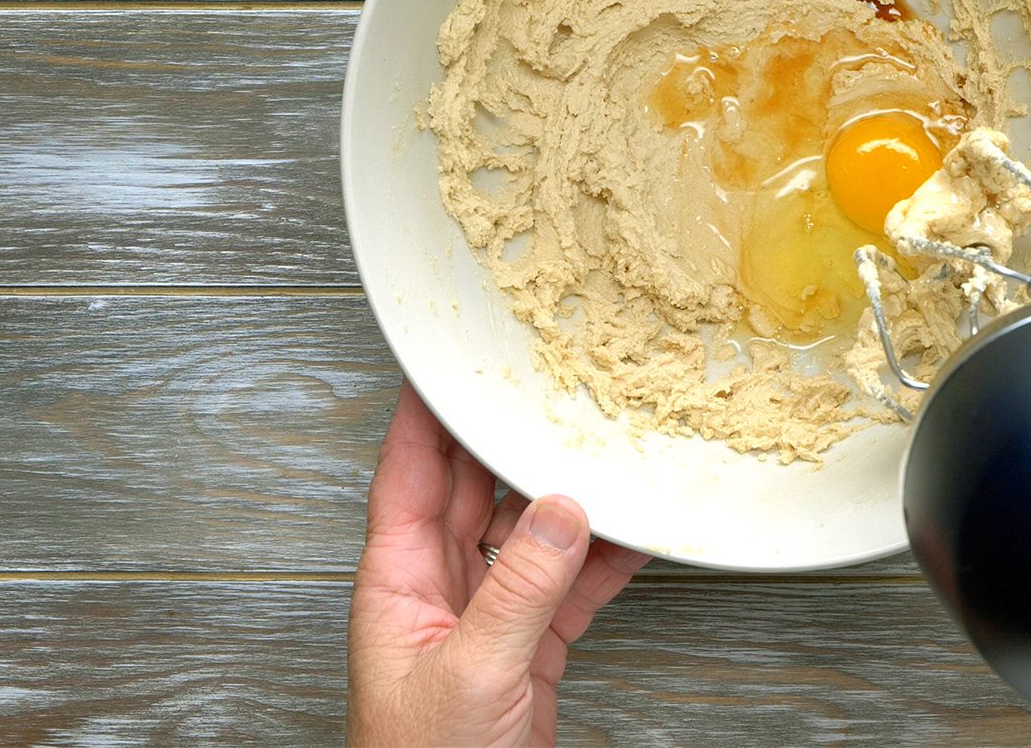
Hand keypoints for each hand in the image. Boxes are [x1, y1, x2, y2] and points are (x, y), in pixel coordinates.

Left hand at [348, 380, 648, 746]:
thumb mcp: (471, 672)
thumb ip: (518, 590)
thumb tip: (561, 512)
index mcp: (396, 583)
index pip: (405, 474)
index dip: (422, 414)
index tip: (442, 359)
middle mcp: (436, 589)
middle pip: (469, 491)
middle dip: (501, 438)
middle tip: (538, 383)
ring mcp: (484, 618)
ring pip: (526, 533)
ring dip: (563, 496)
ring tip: (601, 447)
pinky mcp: (526, 649)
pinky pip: (568, 585)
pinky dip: (603, 559)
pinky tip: (634, 531)